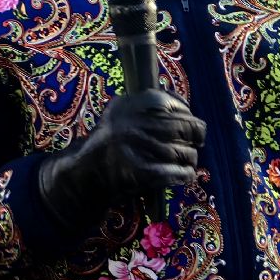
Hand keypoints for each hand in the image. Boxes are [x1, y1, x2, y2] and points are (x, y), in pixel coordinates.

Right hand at [37, 88, 205, 228]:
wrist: (83, 174)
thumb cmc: (109, 144)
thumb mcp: (121, 113)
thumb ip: (148, 104)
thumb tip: (184, 105)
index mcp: (131, 105)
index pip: (174, 104)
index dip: (189, 115)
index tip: (192, 125)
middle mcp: (136, 123)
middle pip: (186, 127)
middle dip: (196, 137)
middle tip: (195, 144)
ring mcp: (139, 148)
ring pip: (185, 152)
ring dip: (190, 159)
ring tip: (185, 163)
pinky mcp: (144, 173)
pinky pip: (179, 172)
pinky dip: (185, 175)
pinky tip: (182, 175)